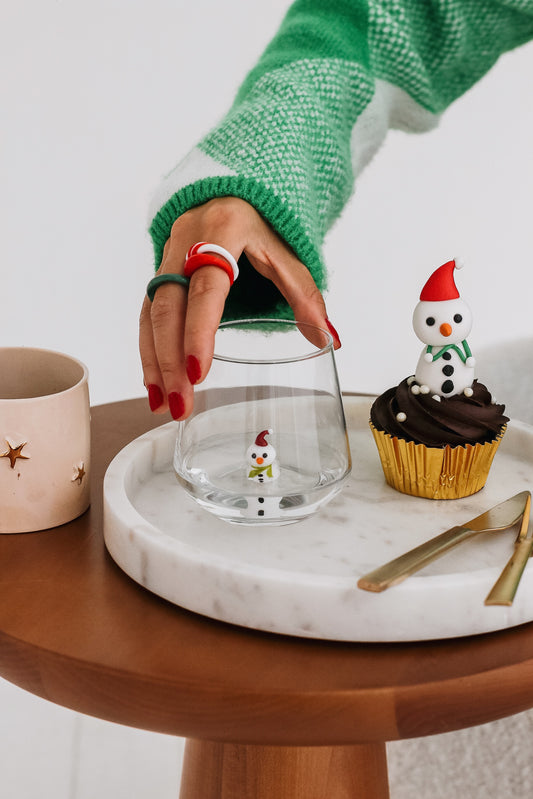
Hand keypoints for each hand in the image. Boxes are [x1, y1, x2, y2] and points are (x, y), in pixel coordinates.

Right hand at [139, 197, 340, 418]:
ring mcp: (167, 257)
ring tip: (162, 404)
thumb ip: (304, 293)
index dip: (199, 332)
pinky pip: (148, 314)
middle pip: (169, 308)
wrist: (232, 187)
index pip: (206, 290)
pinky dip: (149, 350)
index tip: (197, 373)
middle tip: (179, 404)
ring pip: (151, 314)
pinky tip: (154, 383)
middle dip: (170, 360)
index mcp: (221, 231)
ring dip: (154, 362)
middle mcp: (184, 241)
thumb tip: (328, 339)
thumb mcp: (288, 251)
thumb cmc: (263, 219)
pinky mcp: (160, 273)